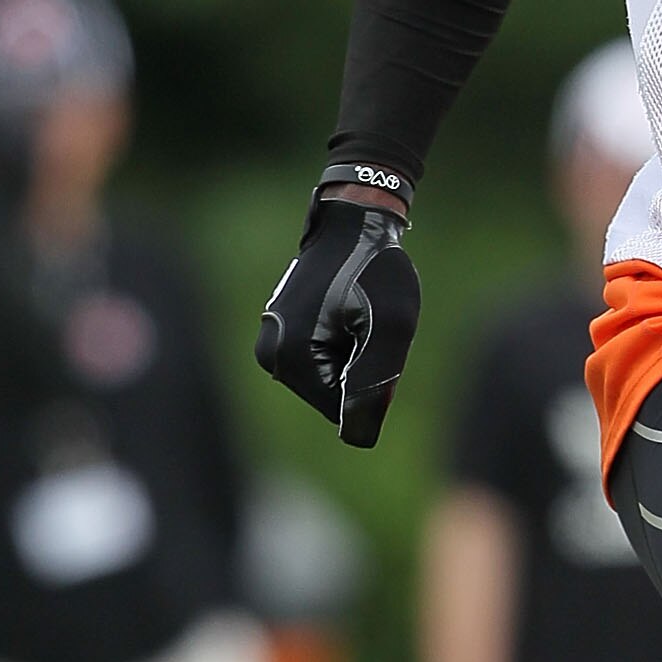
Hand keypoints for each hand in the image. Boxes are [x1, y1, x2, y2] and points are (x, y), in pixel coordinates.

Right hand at [255, 195, 419, 447]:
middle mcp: (272, 358)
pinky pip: (324, 367)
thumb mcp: (390, 325)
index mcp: (292, 358)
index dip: (373, 386)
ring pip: (330, 386)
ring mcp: (272, 348)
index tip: (373, 338)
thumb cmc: (375, 269)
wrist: (353, 225)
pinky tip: (348, 314)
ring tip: (357, 316)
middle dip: (361, 374)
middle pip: (334, 403)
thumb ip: (374, 381)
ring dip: (355, 361)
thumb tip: (357, 436)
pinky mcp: (281, 338)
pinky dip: (345, 349)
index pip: (344, 416)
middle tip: (367, 324)